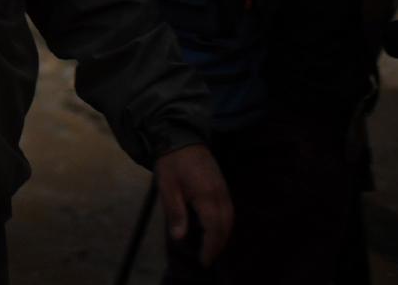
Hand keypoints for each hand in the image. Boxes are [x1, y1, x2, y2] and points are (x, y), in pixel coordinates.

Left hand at [155, 143, 232, 266]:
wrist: (180, 136)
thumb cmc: (171, 162)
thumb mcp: (167, 187)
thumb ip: (175, 212)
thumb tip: (179, 238)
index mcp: (206, 194)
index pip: (214, 228)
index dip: (210, 247)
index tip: (203, 260)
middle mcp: (220, 193)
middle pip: (226, 226)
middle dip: (218, 245)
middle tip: (207, 259)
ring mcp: (223, 188)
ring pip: (230, 218)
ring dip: (223, 235)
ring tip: (212, 248)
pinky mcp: (222, 185)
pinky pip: (229, 209)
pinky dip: (225, 223)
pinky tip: (216, 228)